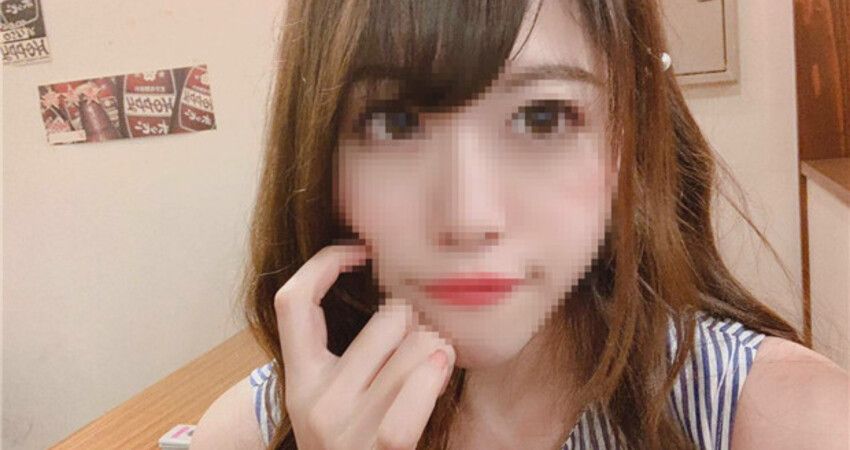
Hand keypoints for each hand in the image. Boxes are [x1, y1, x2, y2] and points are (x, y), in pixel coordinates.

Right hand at [275, 245, 455, 449]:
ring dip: (436, 347)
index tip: (357, 252)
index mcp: (298, 381)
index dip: (324, 264)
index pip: (293, 301)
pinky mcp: (379, 446)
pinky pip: (419, 383)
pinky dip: (436, 370)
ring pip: (417, 340)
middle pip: (387, 316)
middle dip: (414, 321)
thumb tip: (393, 292)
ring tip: (430, 368)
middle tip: (417, 347)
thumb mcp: (339, 400)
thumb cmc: (360, 443)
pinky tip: (438, 368)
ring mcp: (345, 426)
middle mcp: (314, 400)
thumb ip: (351, 354)